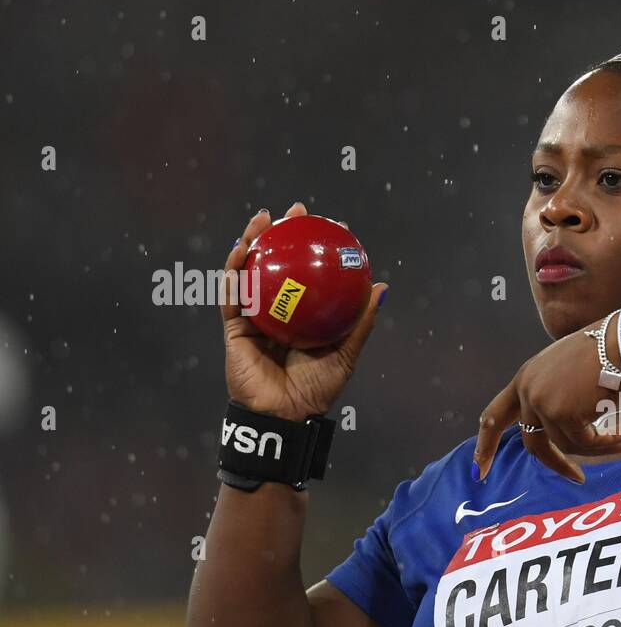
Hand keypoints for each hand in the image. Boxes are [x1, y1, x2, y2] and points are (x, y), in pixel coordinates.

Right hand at [220, 201, 386, 420]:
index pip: (310, 275)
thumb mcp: (345, 353)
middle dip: (284, 234)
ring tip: (264, 218)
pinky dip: (235, 270)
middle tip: (297, 211)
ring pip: (251, 272)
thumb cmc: (316, 390)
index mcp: (303, 316)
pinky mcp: (234, 327)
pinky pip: (233, 294)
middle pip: (278, 265)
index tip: (332, 226)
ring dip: (255, 241)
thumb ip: (360, 322)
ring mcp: (254, 317)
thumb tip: (381, 288)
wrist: (284, 415)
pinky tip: (243, 248)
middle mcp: (278, 312)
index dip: (317, 249)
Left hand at [473, 325, 620, 483]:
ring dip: (596, 448)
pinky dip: (606, 443)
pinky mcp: (562, 413)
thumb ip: (553, 396)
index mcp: (525, 378)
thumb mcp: (566, 371)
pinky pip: (585, 442)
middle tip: (577, 478)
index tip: (480, 471)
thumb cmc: (605, 352)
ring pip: (565, 445)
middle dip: (556, 464)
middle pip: (532, 442)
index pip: (495, 416)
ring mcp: (542, 402)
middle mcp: (527, 390)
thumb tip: (559, 437)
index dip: (486, 445)